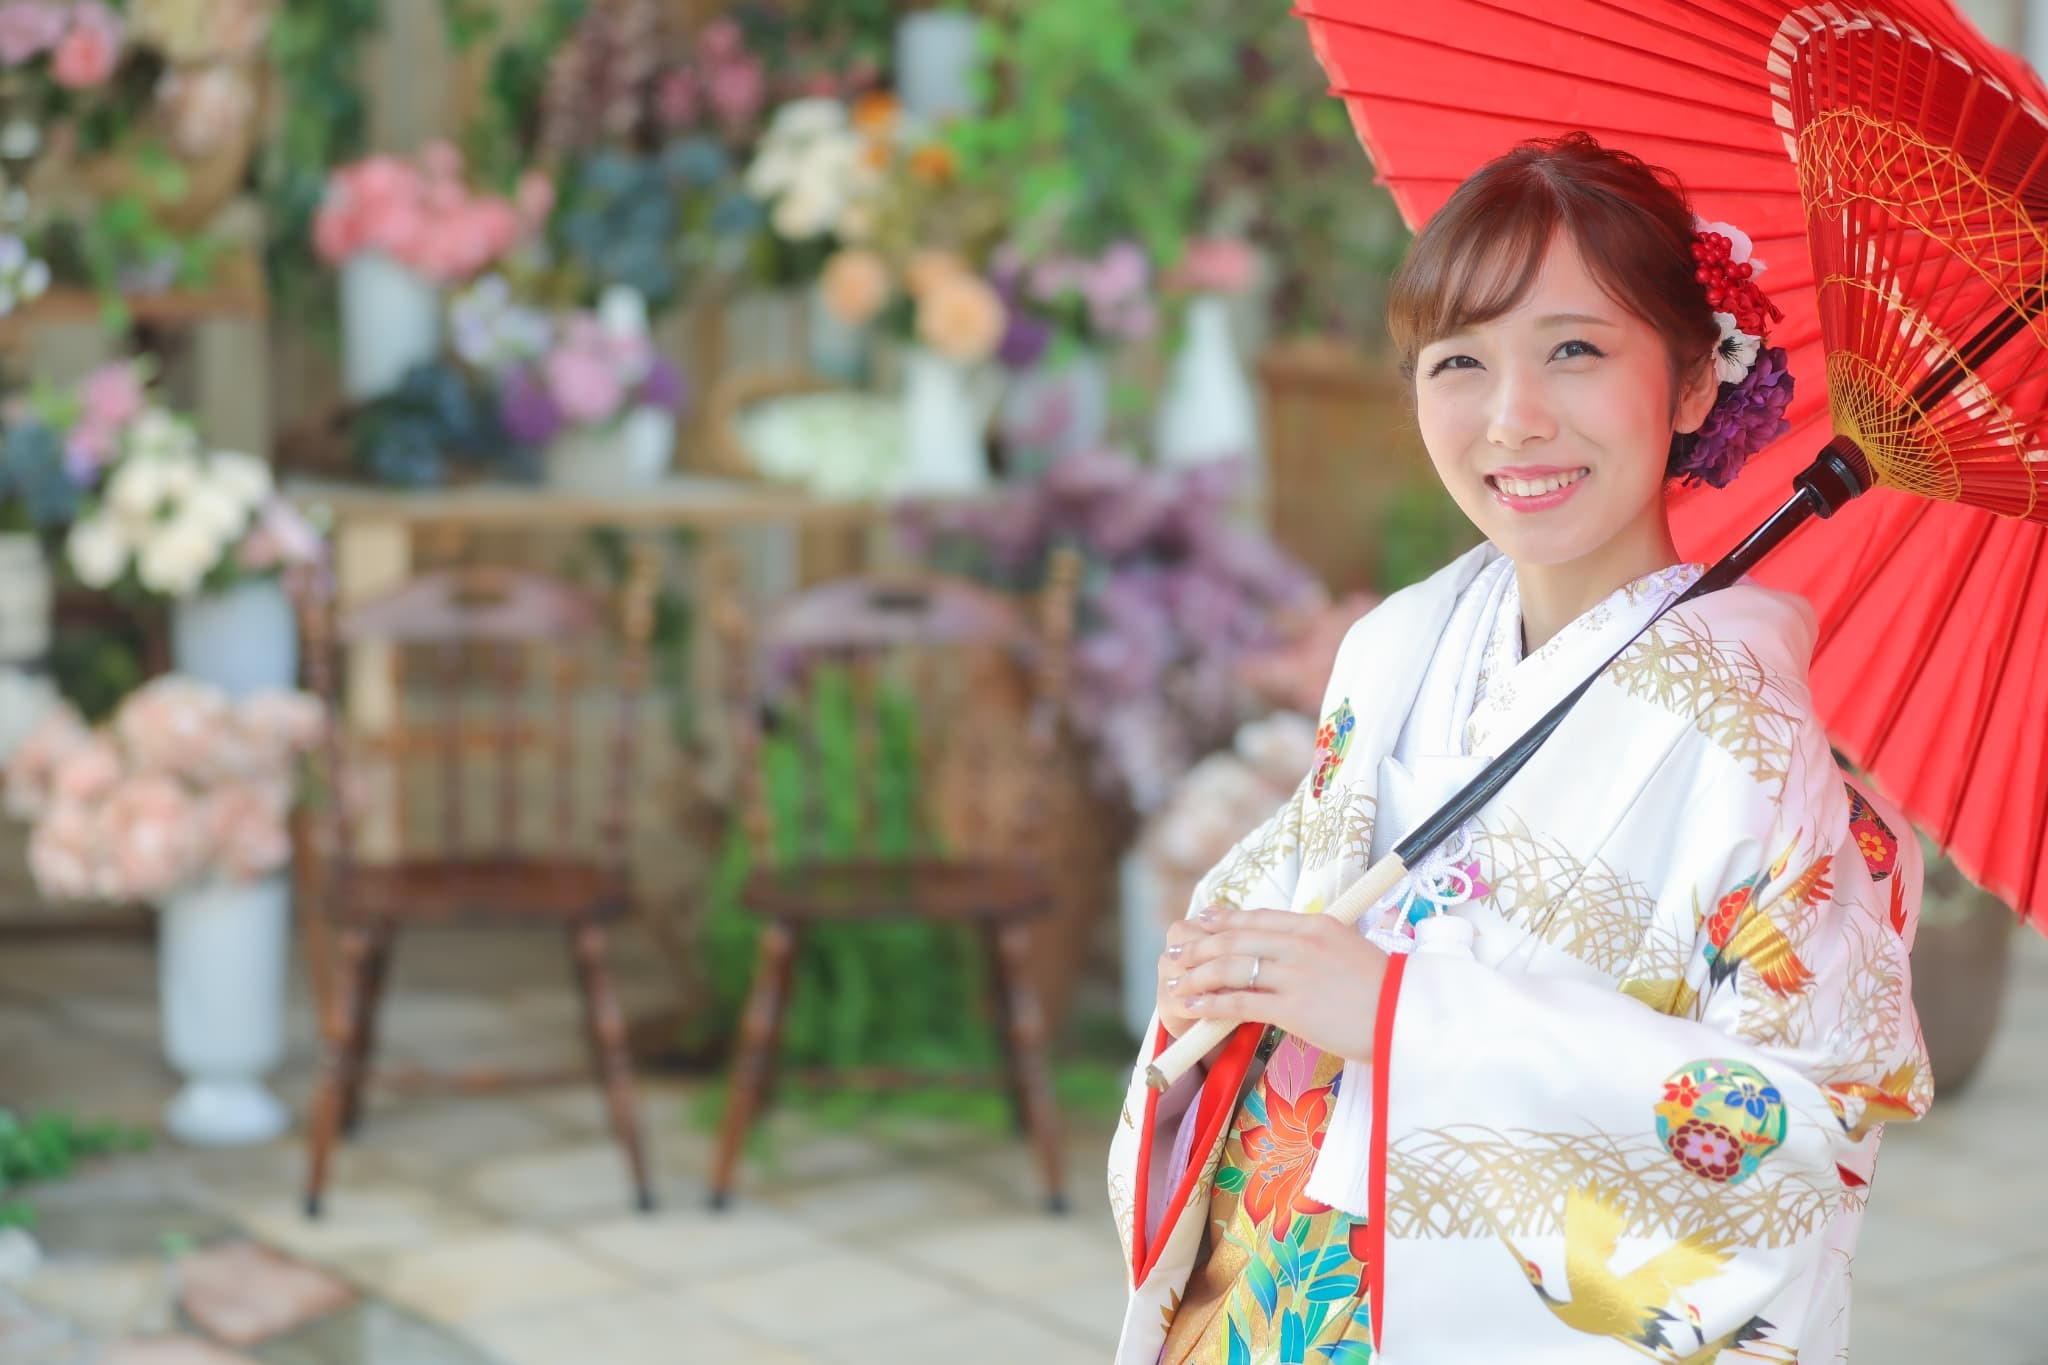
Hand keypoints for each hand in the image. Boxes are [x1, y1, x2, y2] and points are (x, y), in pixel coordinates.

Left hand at [1162, 908, 1391, 1063]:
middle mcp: (1300, 943)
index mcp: (1315, 925)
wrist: (1406, 1017)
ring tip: (1177, 982)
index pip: (1257, 918)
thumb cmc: (1384, 991)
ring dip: (1197, 974)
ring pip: (1231, 968)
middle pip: (1235, 939)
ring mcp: (1295, 974)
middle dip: (1199, 946)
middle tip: (1174, 953)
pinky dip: (1211, 1003)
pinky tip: (1193, 1006)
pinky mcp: (1292, 1007)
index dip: (1223, 920)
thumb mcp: (1348, 951)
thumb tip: (1288, 951)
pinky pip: (1240, 1001)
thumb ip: (1315, 947)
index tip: (1201, 922)